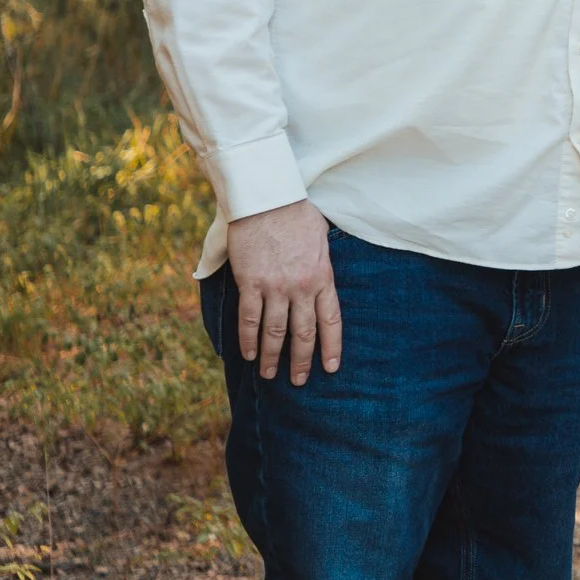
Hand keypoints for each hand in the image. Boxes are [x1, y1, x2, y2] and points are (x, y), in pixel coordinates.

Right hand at [228, 200, 340, 384]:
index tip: (330, 368)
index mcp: (323, 276)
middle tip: (298, 381)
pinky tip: (248, 354)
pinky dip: (248, 339)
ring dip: (273, 356)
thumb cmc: (297, 212)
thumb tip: (318, 278)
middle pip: (303, 333)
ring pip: (275, 331)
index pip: (331, 321)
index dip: (331, 347)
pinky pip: (249, 318)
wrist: (269, 197)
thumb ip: (320, 263)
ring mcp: (275, 287)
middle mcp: (302, 287)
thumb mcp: (321, 239)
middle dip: (301, 361)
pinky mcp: (251, 282)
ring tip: (270, 374)